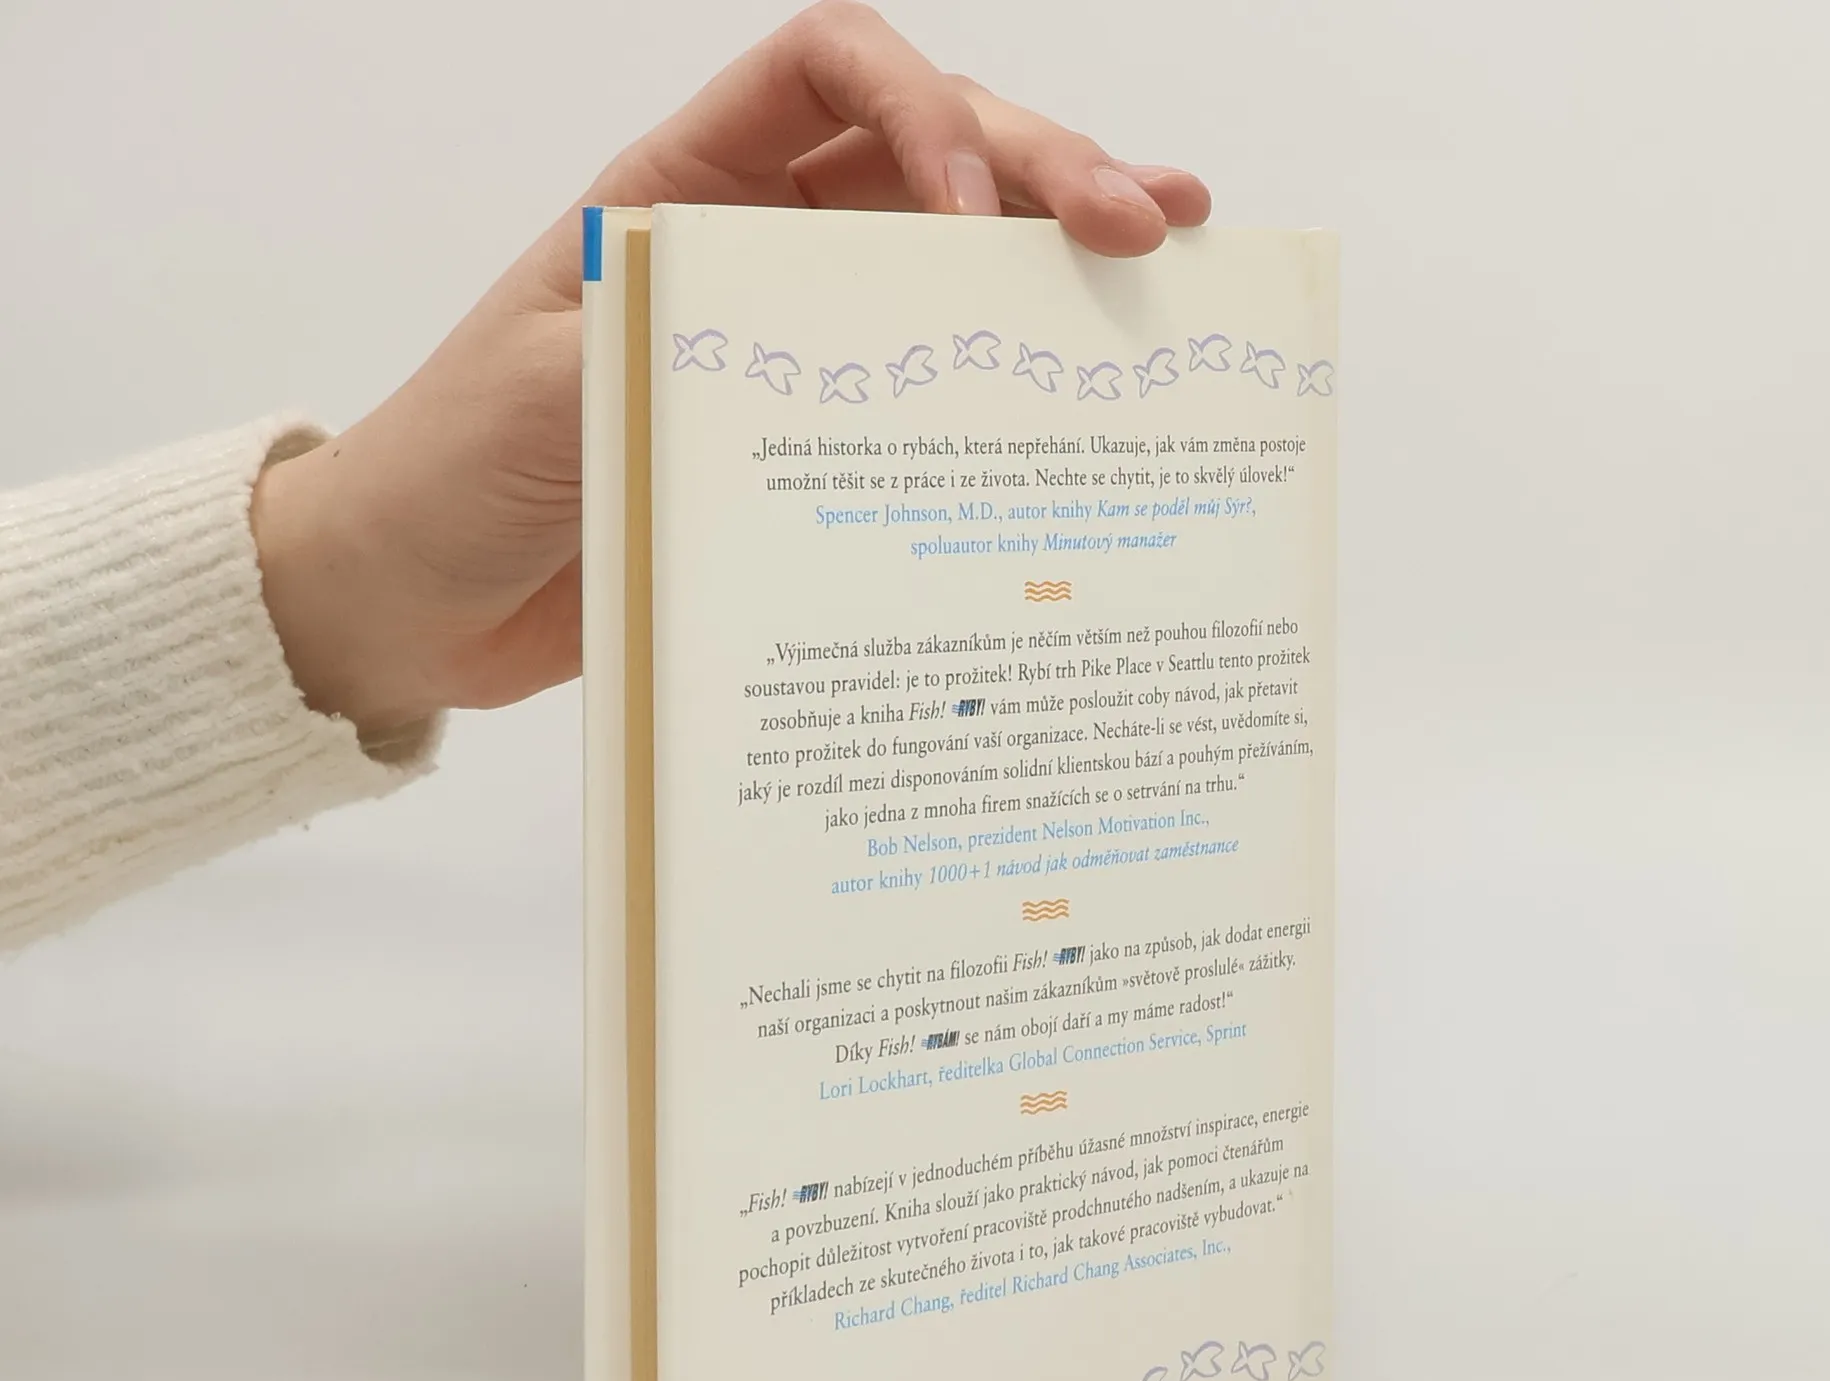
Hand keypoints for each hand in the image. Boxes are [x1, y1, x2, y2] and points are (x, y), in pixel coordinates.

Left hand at [252, 2, 1209, 739]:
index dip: (923, 109)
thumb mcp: (545, 385)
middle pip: (927, 159)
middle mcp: (755, 251)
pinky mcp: (813, 450)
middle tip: (1147, 224)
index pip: (827, 74)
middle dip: (1043, 172)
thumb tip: (824, 334)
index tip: (978, 211)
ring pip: (951, 269)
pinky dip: (1007, 383)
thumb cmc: (448, 478)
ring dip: (1056, 255)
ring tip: (1170, 255)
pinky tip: (1086, 387)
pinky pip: (926, 396)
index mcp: (681, 191)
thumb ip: (673, 333)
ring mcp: (793, 351)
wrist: (409, 607)